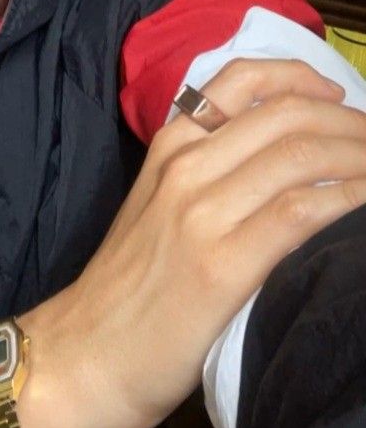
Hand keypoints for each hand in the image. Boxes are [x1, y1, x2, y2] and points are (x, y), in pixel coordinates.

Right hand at [17, 58, 365, 427]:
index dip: (301, 77)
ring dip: (359, 156)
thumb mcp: (155, 200)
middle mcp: (186, 166)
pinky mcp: (224, 265)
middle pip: (285, 115)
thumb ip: (203, 165)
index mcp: (170, 145)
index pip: (242, 79)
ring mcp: (203, 213)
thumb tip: (276, 148)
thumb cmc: (130, 282)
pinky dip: (349, 198)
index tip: (336, 93)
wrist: (89, 350)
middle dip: (346, 120)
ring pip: (300, 155)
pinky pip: (302, 211)